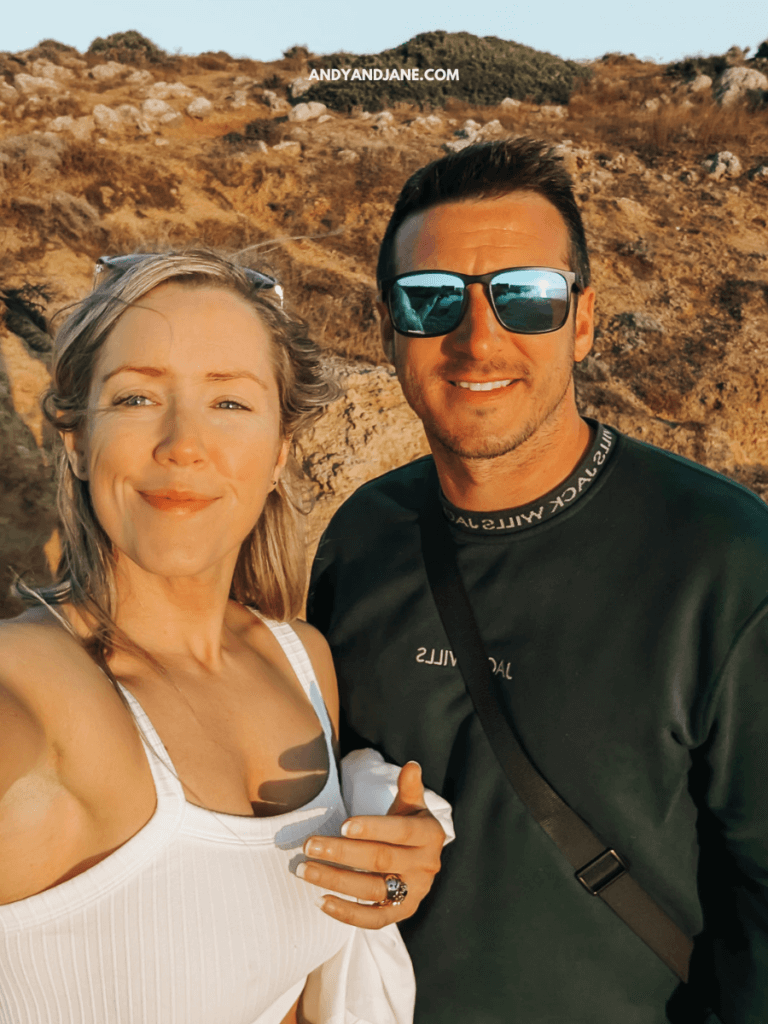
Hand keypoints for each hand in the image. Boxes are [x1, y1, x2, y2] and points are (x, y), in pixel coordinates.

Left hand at [299, 761, 444, 927]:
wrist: (421, 859)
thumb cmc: (408, 825)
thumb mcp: (412, 805)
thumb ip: (409, 787)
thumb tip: (412, 765)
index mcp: (430, 835)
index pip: (399, 832)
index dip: (372, 828)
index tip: (342, 825)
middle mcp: (425, 866)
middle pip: (380, 860)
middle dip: (342, 853)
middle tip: (308, 845)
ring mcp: (415, 893)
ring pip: (372, 890)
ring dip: (336, 881)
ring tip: (305, 870)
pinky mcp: (402, 914)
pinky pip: (373, 919)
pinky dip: (347, 914)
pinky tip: (320, 901)